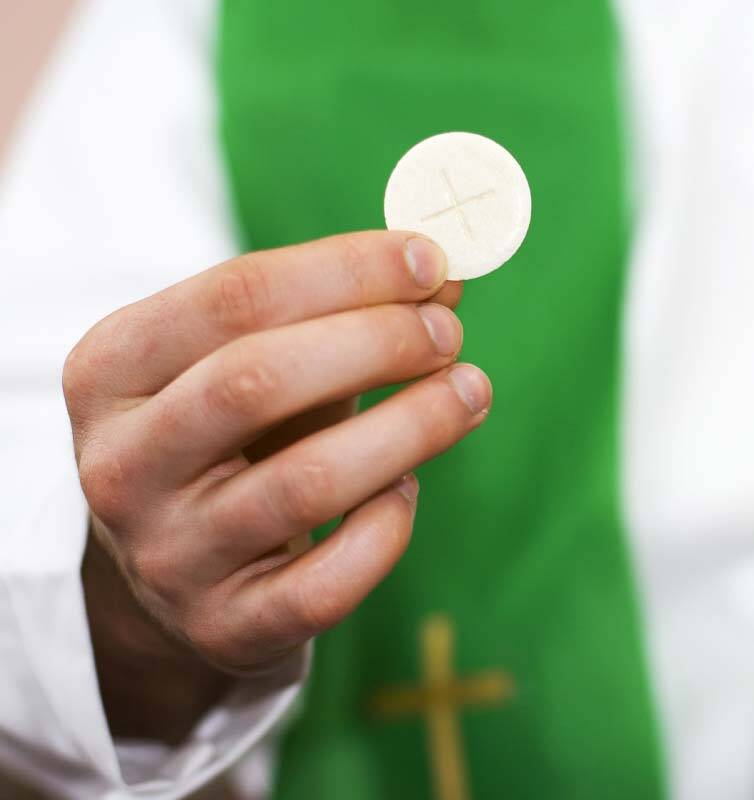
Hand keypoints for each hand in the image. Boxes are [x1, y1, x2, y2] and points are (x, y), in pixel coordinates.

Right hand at [65, 231, 488, 740]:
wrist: (173, 578)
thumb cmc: (231, 442)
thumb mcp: (255, 361)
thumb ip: (339, 312)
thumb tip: (447, 270)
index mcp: (110, 371)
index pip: (233, 297)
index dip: (345, 270)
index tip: (430, 258)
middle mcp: (119, 466)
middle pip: (259, 380)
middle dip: (378, 342)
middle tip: (450, 332)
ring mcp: (168, 557)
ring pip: (306, 483)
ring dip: (412, 426)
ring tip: (470, 392)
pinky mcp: (225, 628)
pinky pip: (328, 583)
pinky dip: (388, 528)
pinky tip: (408, 489)